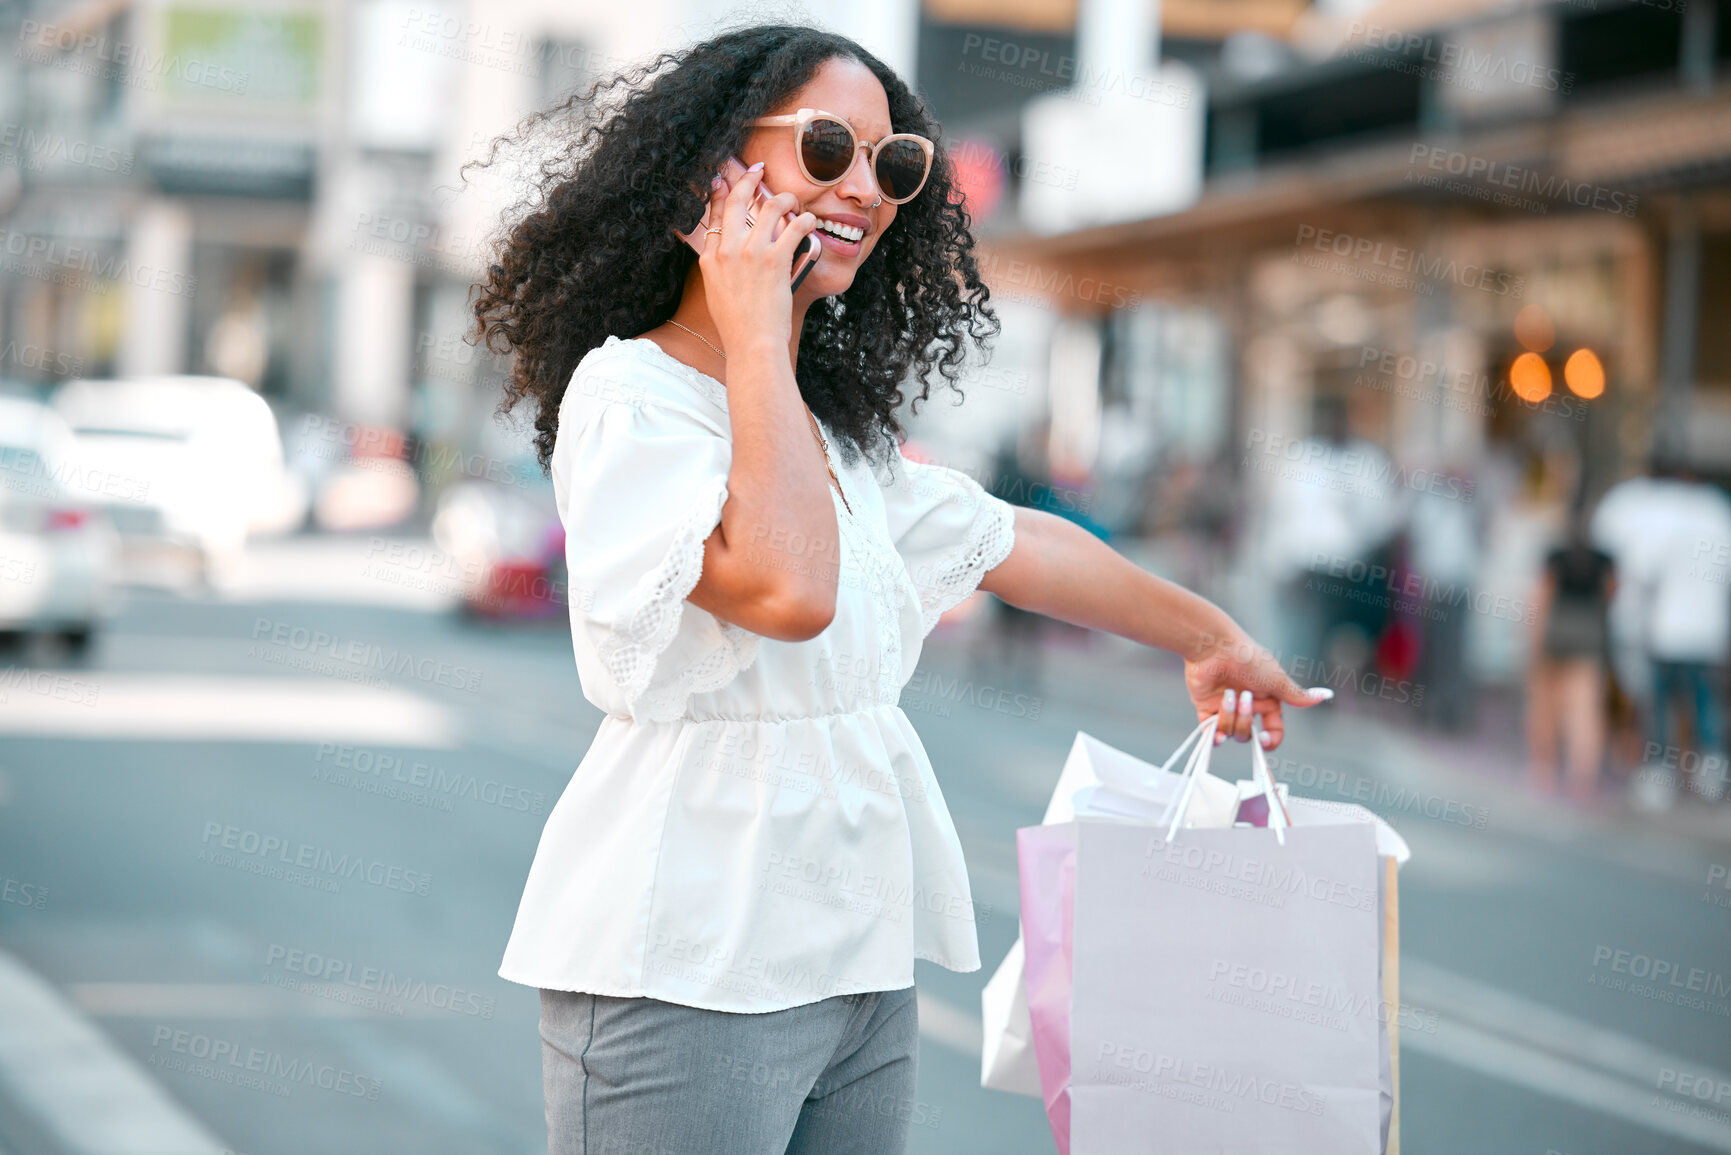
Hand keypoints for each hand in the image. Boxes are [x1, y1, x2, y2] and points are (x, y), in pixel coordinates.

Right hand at [698, 166, 818, 358]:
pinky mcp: (775, 259)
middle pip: (737, 200)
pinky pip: (794, 227)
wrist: (752, 343)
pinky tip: (809, 220)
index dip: (720, 194)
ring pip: (770, 207)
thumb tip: (732, 258)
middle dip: (748, 178)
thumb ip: (721, 270)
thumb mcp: (716, 294)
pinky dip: (805, 220)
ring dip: (784, 198)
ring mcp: (751, 252)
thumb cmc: (738, 327)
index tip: (724, 180)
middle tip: (758, 169)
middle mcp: (727, 250)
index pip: (714, 216)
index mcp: (710, 258)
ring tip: (793, 200)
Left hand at [1182, 631, 1330, 750]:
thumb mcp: (1278, 680)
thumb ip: (1299, 695)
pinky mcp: (1206, 707)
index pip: (1273, 730)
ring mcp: (1226, 708)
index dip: (1270, 740)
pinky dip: (1213, 732)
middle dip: (1246, 720)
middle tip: (1242, 697)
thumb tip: (1326, 695)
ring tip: (1226, 694)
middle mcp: (1247, 706)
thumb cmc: (1250, 659)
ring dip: (1229, 715)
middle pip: (1249, 735)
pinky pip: (1210, 731)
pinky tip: (1215, 727)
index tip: (1264, 740)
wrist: (1215, 647)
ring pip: (1230, 732)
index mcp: (1267, 700)